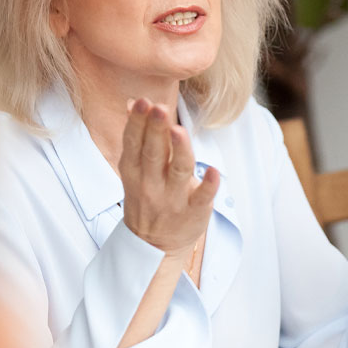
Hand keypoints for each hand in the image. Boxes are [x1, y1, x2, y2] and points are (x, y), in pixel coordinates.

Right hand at [118, 98, 219, 256]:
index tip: (143, 102)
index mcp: (134, 171)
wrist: (154, 246)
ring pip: (177, 171)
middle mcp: (151, 184)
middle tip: (159, 108)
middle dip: (155, 130)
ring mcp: (173, 199)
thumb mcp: (135, 170)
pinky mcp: (194, 212)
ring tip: (178, 131)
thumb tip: (133, 102)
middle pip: (153, 153)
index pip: (134, 143)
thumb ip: (137, 137)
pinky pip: (202, 198)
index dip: (138, 122)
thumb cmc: (147, 198)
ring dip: (179, 151)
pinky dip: (208, 185)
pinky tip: (214, 172)